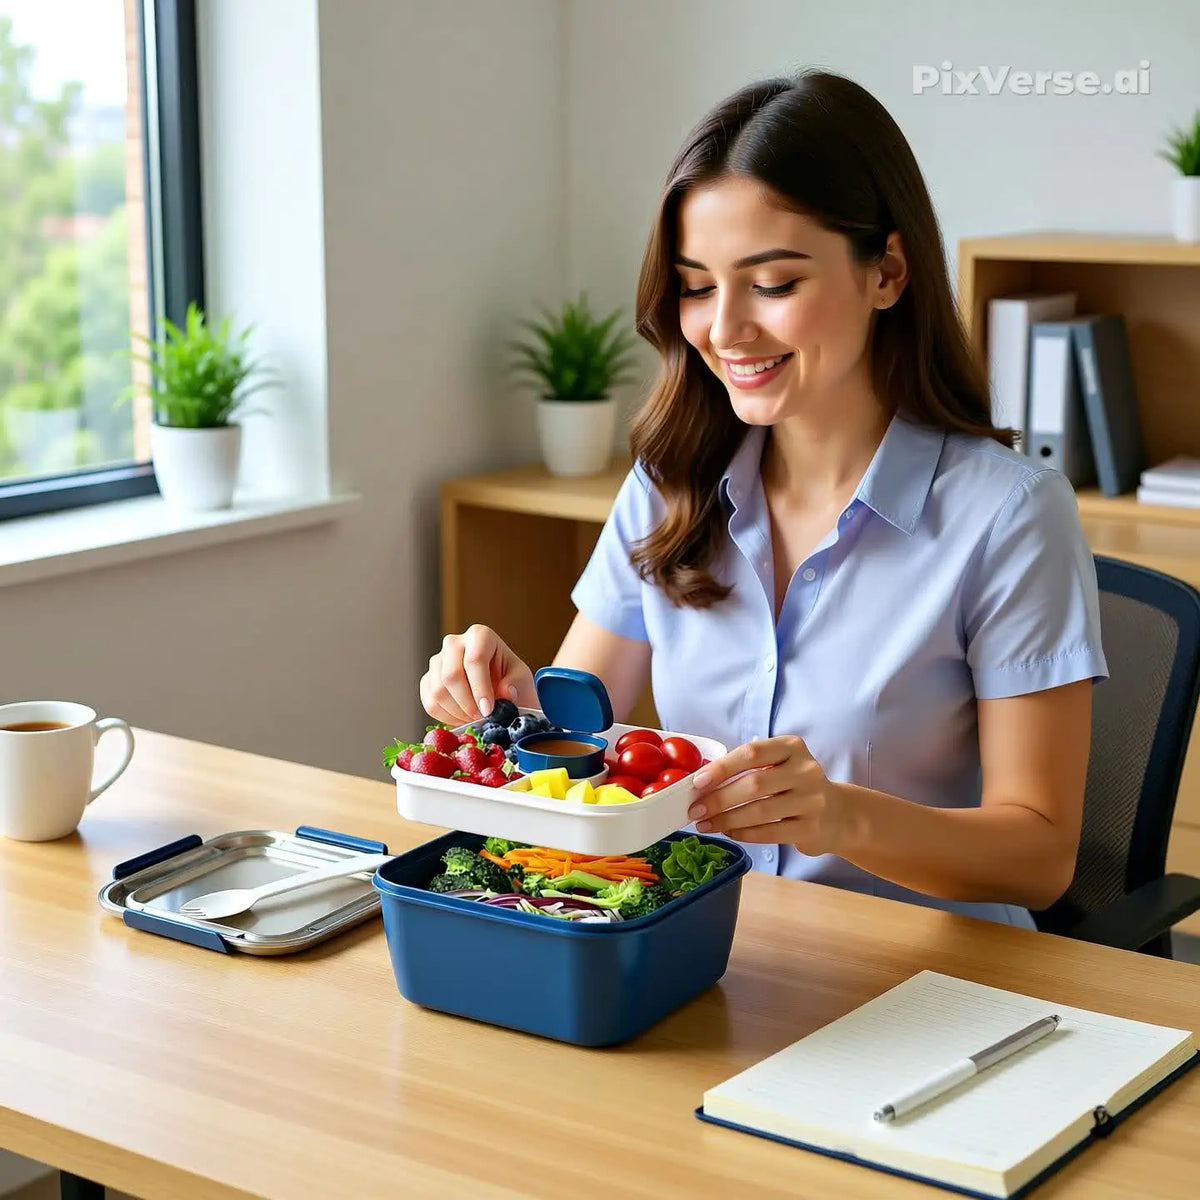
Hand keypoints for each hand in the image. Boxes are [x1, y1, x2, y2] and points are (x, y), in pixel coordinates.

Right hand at [419, 625, 534, 724]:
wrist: (499, 691)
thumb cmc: (512, 681)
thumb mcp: (522, 680)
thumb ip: (516, 684)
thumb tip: (505, 691)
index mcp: (480, 635)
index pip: (474, 659)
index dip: (481, 688)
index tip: (489, 710)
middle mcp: (454, 643)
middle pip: (451, 675)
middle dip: (467, 703)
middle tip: (481, 717)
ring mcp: (437, 661)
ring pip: (438, 691)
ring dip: (458, 713)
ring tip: (475, 719)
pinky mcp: (427, 680)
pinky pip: (430, 703)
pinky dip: (446, 717)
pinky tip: (463, 719)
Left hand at [687, 735, 851, 854]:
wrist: (838, 814)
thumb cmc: (795, 786)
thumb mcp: (779, 765)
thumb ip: (748, 768)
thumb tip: (702, 783)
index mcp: (792, 747)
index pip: (751, 753)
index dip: (722, 767)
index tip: (698, 782)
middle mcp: (805, 770)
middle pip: (754, 784)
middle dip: (719, 798)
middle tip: (695, 809)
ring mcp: (811, 800)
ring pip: (760, 811)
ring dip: (726, 819)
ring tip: (705, 824)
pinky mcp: (811, 828)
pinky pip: (770, 833)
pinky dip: (744, 834)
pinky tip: (729, 832)